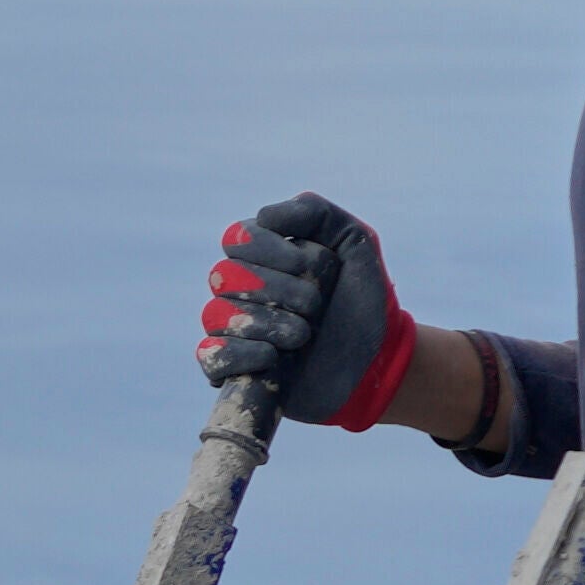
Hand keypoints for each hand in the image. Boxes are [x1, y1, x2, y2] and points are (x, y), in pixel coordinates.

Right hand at [207, 191, 416, 431]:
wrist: (374, 365)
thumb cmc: (359, 305)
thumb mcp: (354, 246)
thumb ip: (316, 214)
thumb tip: (264, 216)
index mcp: (260, 256)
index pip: (238, 238)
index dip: (271, 249)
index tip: (305, 266)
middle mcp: (238, 290)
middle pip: (226, 275)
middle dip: (278, 289)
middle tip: (314, 306)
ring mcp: (231, 330)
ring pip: (217, 313)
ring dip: (267, 323)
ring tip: (302, 336)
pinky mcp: (229, 370)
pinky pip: (210, 356)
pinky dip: (243, 355)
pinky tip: (273, 358)